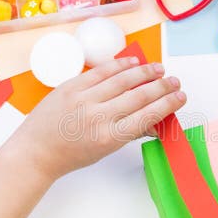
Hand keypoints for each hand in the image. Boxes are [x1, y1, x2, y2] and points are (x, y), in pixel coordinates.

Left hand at [3, 56, 185, 183]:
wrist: (36, 151)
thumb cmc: (71, 155)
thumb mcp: (105, 150)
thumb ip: (130, 132)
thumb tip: (156, 121)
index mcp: (110, 137)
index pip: (147, 116)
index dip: (168, 104)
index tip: (181, 96)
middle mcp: (98, 117)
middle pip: (139, 95)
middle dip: (162, 86)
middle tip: (175, 81)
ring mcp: (83, 99)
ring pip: (122, 80)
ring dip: (144, 72)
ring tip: (159, 68)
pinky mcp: (70, 87)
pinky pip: (100, 72)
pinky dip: (119, 65)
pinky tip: (133, 62)